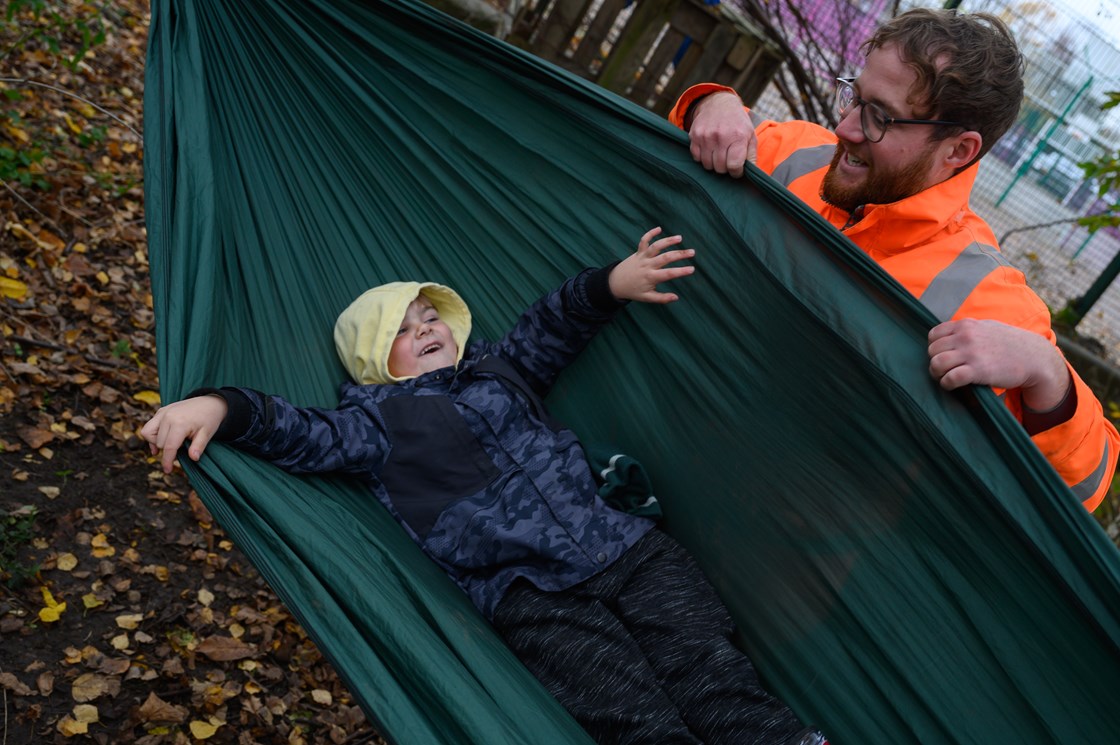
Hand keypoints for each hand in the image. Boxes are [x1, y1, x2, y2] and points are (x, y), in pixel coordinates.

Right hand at [140, 395, 229, 472]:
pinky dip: (153, 434)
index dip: (167, 461)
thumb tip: (193, 458)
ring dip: (156, 442)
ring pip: (148, 433)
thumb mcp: (207, 434)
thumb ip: (198, 446)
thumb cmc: (209, 419)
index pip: (169, 447)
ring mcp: (163, 412)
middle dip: (167, 450)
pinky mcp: (161, 411)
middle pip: (159, 443)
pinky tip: (163, 440)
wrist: (209, 402)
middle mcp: (168, 416)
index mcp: (180, 423)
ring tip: (170, 445)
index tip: (167, 470)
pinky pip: (149, 426)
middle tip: (182, 448)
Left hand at [608, 227, 694, 303]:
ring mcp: (642, 257)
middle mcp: (647, 266)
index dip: (681, 271)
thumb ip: (662, 298)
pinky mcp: (637, 252)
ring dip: (667, 241)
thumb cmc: (633, 291)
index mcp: (650, 277)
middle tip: (692, 252)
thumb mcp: (647, 298)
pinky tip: (659, 228)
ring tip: (680, 238)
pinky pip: (643, 241)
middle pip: (665, 258)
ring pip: (656, 247)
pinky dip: (650, 233)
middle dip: (679, 254)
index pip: (668, 274)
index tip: (692, 269)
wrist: (615, 283)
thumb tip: (676, 298)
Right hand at [687, 91, 756, 177]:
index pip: (734, 166)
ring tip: (718, 154)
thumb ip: (752, 156)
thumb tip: (751, 173)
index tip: (737, 169)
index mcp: (738, 136)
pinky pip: (696, 157)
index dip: (736, 172)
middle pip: (720, 168)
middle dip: (725, 168)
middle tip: (727, 160)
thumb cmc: (738, 123)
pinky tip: (709, 150)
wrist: (719, 103)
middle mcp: (721, 136)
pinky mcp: (694, 135)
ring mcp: (706, 136)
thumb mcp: (751, 136)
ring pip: (707, 165)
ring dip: (713, 164)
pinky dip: (702, 157)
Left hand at [928, 319, 1070, 410]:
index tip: (943, 356)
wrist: (1034, 357)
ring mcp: (971, 353)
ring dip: (937, 374)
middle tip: (944, 370)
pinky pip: (949, 378)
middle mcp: (966, 336)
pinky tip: (953, 385)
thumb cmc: (1009, 343)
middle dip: (935, 362)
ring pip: (936, 363)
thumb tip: (947, 336)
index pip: (933, 335)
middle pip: (932, 350)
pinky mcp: (977, 370)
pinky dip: (947, 384)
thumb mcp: (986, 327)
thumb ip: (967, 330)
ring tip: (946, 378)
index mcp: (966, 325)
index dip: (934, 348)